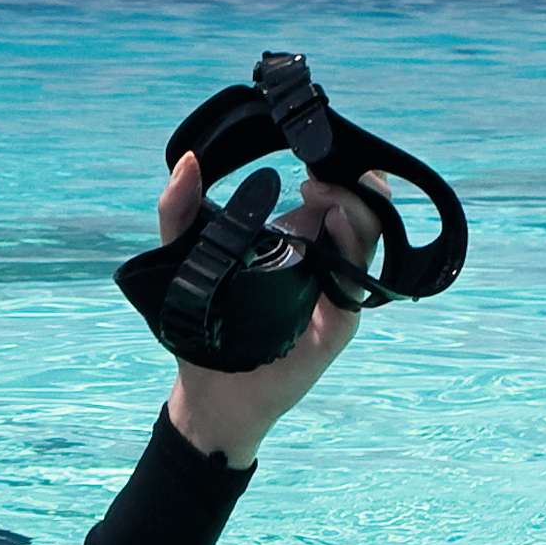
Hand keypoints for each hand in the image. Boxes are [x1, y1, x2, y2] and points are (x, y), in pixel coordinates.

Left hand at [152, 154, 391, 465]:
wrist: (210, 391)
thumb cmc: (200, 325)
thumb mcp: (181, 258)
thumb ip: (178, 210)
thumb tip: (189, 160)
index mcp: (297, 239)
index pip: (332, 193)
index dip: (332, 169)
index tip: (310, 152)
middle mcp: (323, 260)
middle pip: (358, 208)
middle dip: (350, 181)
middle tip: (314, 177)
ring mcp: (335, 289)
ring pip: (367, 236)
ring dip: (355, 205)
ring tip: (322, 192)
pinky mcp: (340, 320)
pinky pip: (361, 279)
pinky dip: (356, 246)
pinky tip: (336, 223)